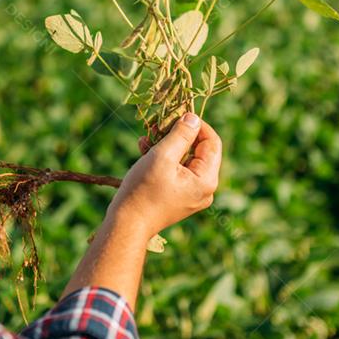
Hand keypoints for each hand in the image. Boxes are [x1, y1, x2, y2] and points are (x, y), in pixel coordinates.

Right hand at [107, 113, 221, 239]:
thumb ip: (181, 135)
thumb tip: (194, 118)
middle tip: (158, 123)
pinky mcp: (178, 197)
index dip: (197, 125)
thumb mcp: (162, 156)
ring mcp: (192, 195)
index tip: (178, 114)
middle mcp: (204, 189)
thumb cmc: (143, 190)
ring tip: (147, 135)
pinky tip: (144, 148)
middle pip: (198, 151)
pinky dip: (162, 159)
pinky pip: (175, 171)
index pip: (212, 142)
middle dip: (178, 134)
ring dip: (167, 145)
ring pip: (184, 160)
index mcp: (207, 180)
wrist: (126, 225)